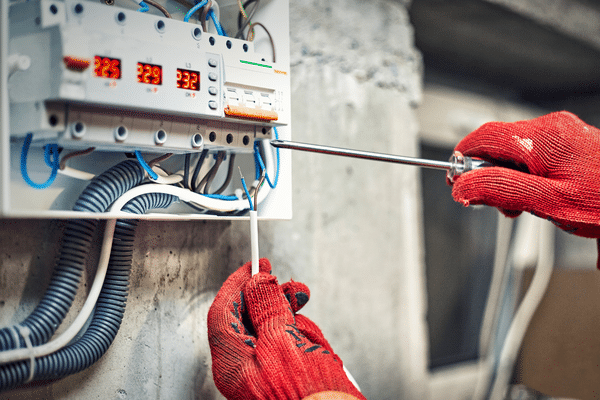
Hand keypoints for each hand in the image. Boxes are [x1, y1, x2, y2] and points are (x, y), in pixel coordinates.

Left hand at [207, 258, 364, 399]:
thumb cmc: (306, 397)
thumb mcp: (285, 342)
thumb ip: (268, 309)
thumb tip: (258, 282)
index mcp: (233, 361)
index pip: (224, 312)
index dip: (239, 284)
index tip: (255, 266)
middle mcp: (243, 368)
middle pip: (247, 318)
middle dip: (272, 300)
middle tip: (289, 288)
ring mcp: (262, 373)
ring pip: (271, 330)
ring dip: (292, 320)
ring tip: (310, 328)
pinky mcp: (283, 375)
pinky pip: (287, 347)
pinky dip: (302, 338)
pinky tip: (315, 343)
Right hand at [450, 111, 599, 264]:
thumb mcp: (548, 202)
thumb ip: (500, 190)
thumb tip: (462, 185)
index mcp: (543, 138)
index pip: (483, 138)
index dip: (462, 159)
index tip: (455, 181)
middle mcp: (552, 128)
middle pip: (498, 144)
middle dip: (489, 174)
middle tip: (499, 204)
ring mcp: (562, 134)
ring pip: (515, 152)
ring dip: (508, 178)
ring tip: (525, 205)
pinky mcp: (570, 143)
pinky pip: (535, 155)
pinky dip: (527, 176)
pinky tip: (540, 195)